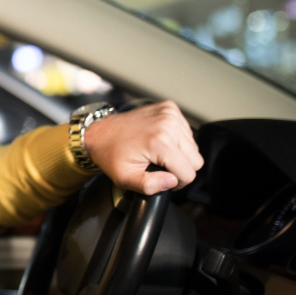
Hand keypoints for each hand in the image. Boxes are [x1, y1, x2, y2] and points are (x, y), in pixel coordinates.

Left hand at [83, 101, 203, 194]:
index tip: (161, 178)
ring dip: (179, 153)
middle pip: (195, 160)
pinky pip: (187, 133)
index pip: (189, 173)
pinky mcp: (170, 108)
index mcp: (160, 142)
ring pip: (193, 147)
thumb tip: (172, 182)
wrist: (100, 132)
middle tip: (158, 166)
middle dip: (179, 168)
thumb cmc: (110, 155)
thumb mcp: (125, 178)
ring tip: (157, 153)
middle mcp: (168, 124)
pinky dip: (177, 140)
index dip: (177, 182)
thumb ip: (150, 185)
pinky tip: (159, 141)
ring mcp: (170, 113)